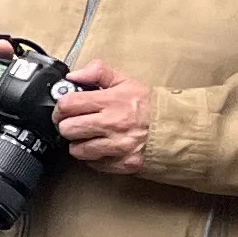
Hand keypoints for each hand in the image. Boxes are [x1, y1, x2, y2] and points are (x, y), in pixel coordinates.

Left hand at [51, 59, 156, 175]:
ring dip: (79, 143)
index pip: (69, 104)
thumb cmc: (149, 106)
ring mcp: (118, 146)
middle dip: (67, 125)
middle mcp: (114, 124)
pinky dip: (94, 157)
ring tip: (89, 136)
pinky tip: (103, 147)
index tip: (64, 109)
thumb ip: (98, 73)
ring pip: (77, 150)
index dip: (61, 107)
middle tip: (74, 123)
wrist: (176, 128)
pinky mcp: (123, 163)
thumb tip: (74, 75)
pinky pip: (94, 164)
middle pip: (68, 129)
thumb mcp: (126, 82)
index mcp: (113, 101)